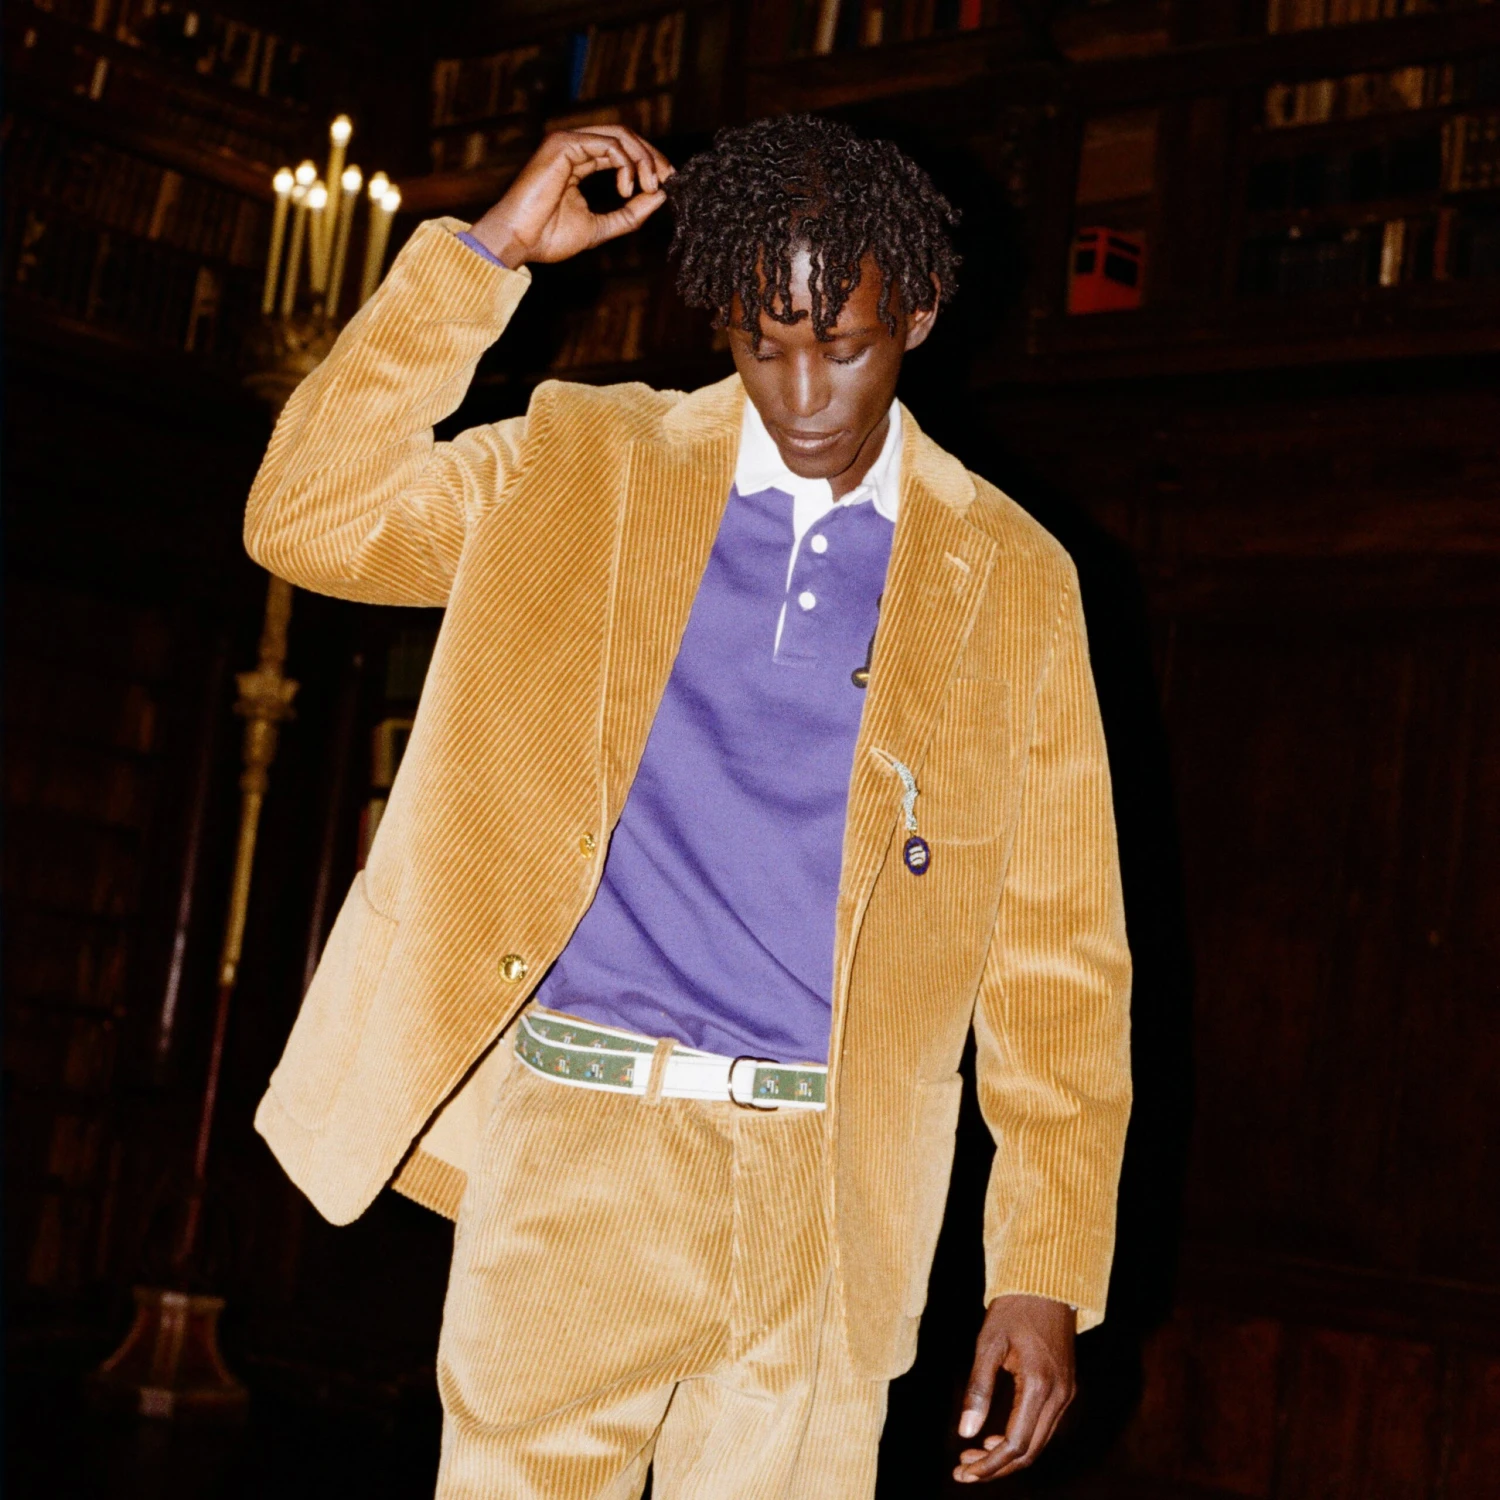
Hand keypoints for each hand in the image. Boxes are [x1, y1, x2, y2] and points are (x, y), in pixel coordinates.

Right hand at [469, 127, 672, 268]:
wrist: (518, 241)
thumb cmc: (549, 237)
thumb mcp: (601, 227)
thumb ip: (630, 213)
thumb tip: (660, 196)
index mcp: (580, 161)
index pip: (621, 150)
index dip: (648, 163)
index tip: (666, 184)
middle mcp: (574, 146)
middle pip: (625, 136)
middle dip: (652, 156)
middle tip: (667, 180)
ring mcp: (568, 142)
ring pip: (620, 136)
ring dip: (642, 161)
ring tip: (648, 187)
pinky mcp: (564, 144)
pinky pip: (608, 144)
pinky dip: (626, 164)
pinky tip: (627, 189)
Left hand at [953, 1294, 1075, 1482]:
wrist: (1047, 1285)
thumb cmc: (1013, 1310)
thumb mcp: (988, 1344)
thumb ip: (978, 1389)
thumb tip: (964, 1432)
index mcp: (1038, 1385)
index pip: (1016, 1445)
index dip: (990, 1465)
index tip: (964, 1471)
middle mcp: (1059, 1396)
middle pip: (1030, 1452)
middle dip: (996, 1467)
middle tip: (963, 1471)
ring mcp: (1066, 1393)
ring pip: (1038, 1443)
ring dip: (1007, 1456)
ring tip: (973, 1457)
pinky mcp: (1066, 1389)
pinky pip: (1044, 1427)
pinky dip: (1021, 1440)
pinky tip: (994, 1438)